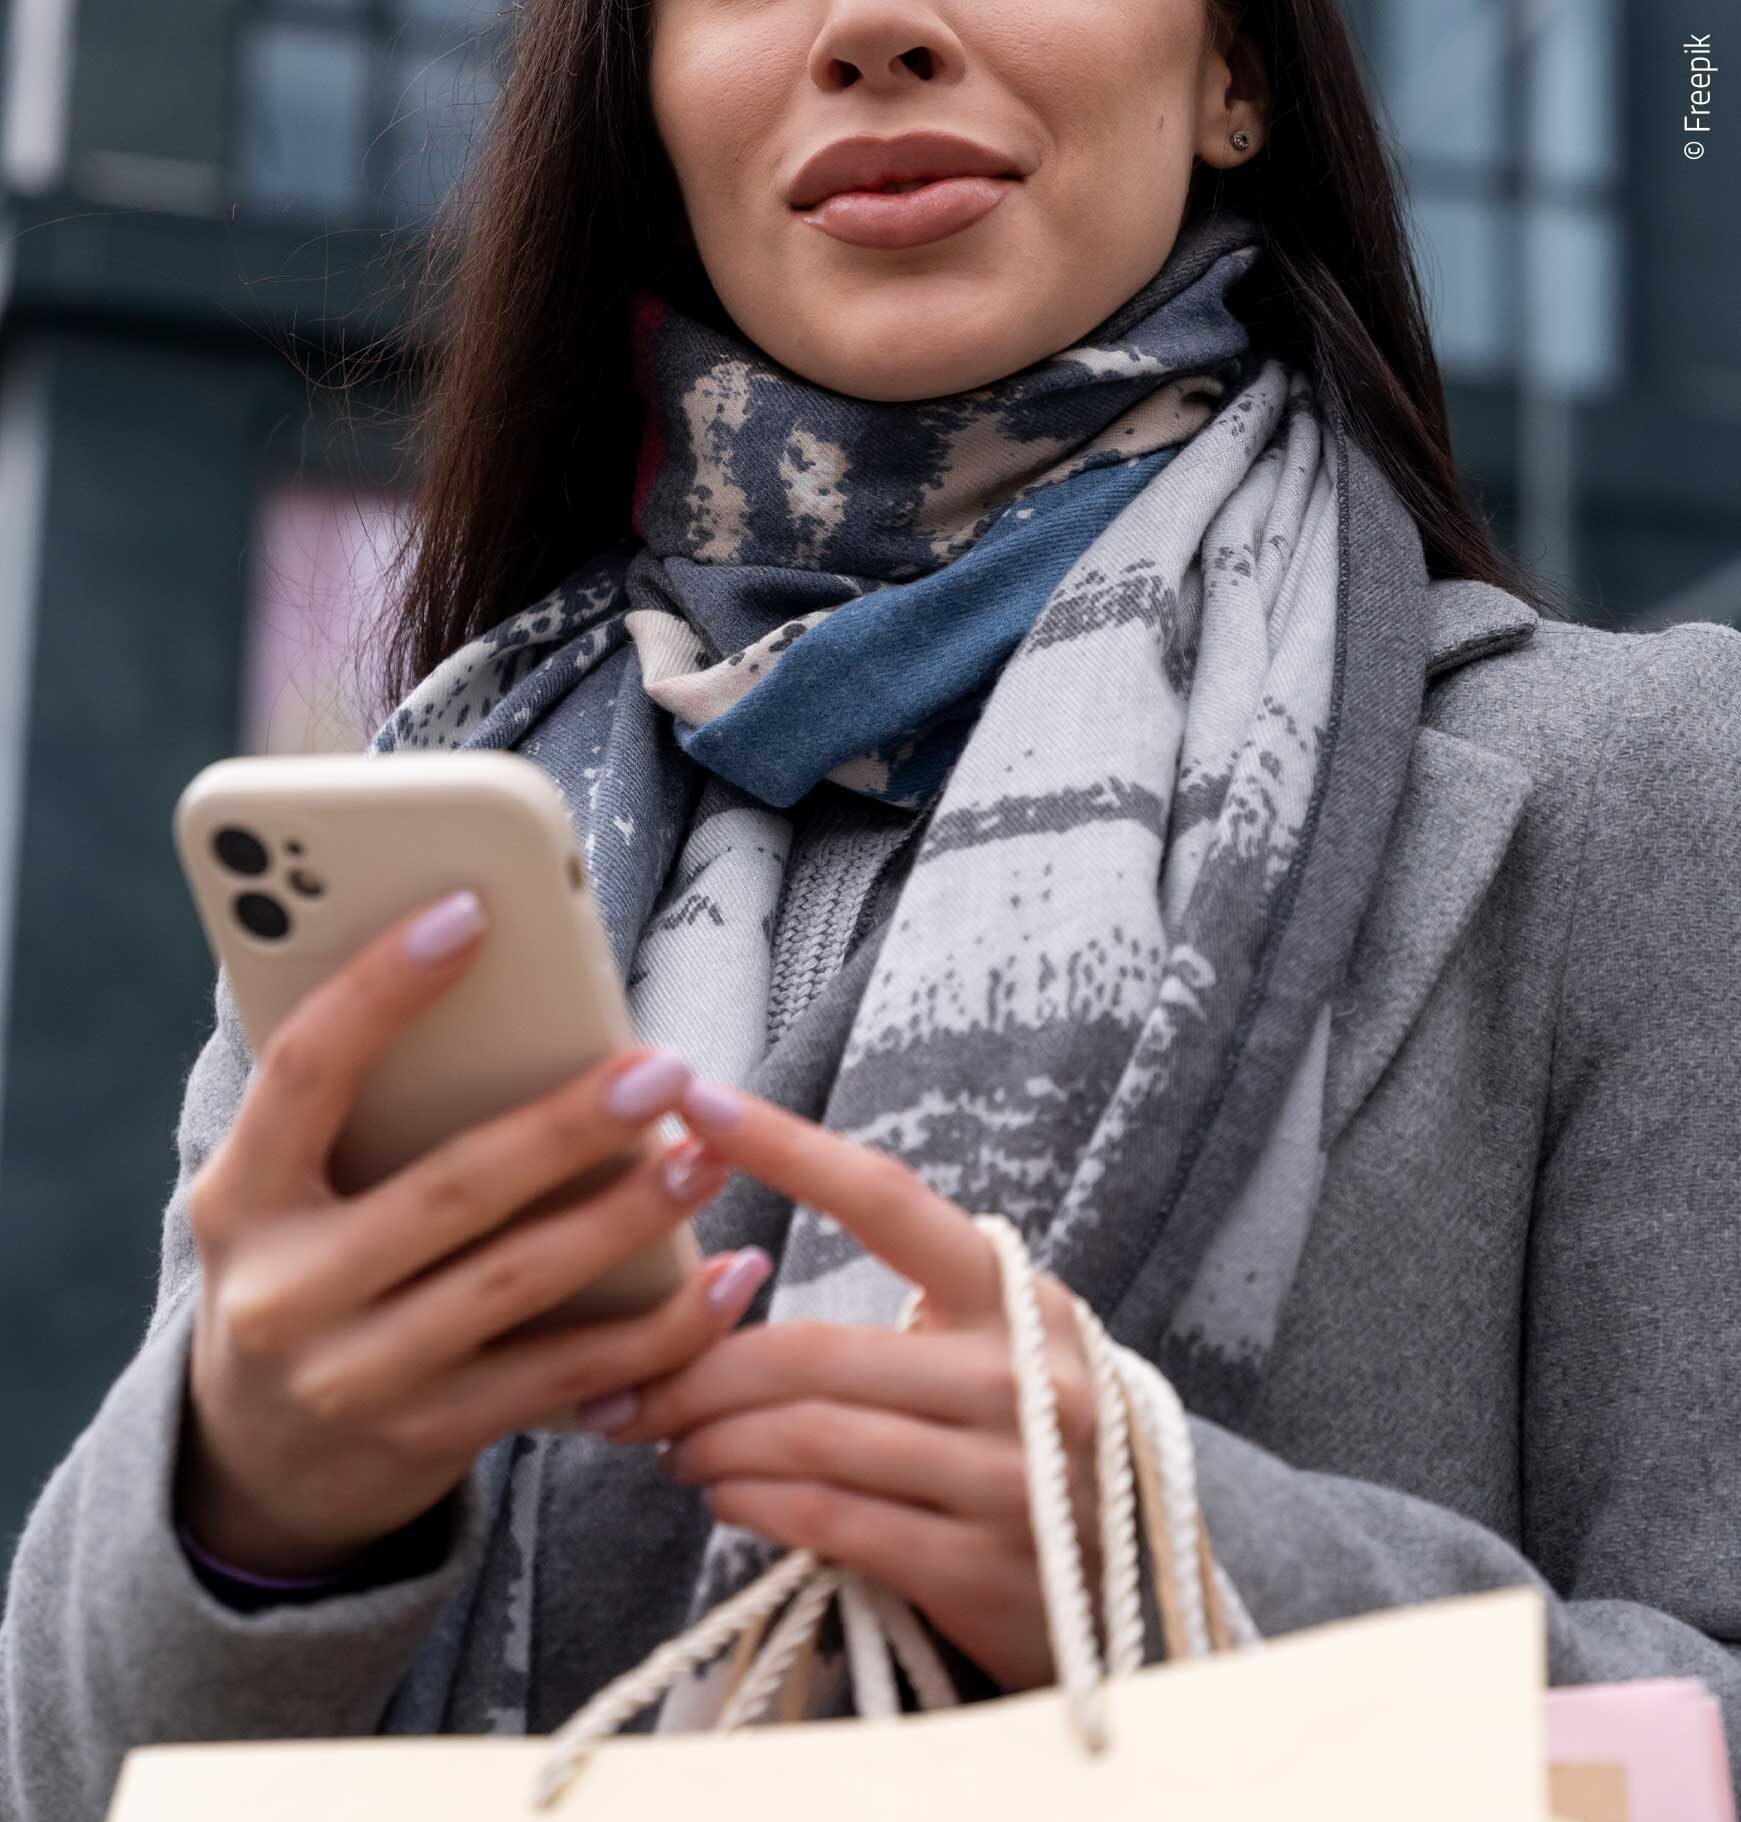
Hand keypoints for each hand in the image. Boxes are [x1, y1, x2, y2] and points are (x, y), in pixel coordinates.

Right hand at [180, 891, 770, 1577]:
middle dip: (567, 1128)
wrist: (264, 1464)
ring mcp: (357, 1377)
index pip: (304, 1071)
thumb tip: (490, 983)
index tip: (470, 910)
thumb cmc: (305, 1271)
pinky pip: (563, 1379)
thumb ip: (357, 1110)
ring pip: (516, 1286)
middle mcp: (285, 1291)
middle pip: (448, 1190)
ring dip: (627, 1221)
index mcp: (242, 1196)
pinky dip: (657, 1335)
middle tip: (663, 1071)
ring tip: (707, 1160)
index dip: (380, 988)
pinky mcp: (430, 1438)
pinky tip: (726, 1285)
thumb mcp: (288, 1192)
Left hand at [606, 1080, 1100, 1692]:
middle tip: (630, 1389)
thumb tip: (738, 1278)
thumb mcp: (999, 1351)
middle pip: (811, 1350)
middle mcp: (1021, 1374)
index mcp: (1017, 1296)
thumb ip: (914, 1303)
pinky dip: (750, 1503)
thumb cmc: (1028, 1446)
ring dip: (709, 1444)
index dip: (785, 1147)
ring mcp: (1009, 1474)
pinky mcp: (980, 1565)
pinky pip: (828, 1517)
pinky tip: (722, 1496)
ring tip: (668, 1444)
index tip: (694, 1102)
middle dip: (695, 1372)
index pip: (884, 1201)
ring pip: (807, 1436)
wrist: (1128, 1597)